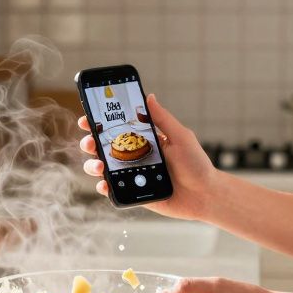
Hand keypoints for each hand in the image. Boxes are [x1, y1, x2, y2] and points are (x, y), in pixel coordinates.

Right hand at [78, 93, 217, 220]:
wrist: (204, 195)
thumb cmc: (197, 164)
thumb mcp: (181, 136)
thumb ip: (163, 119)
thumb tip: (149, 96)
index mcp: (145, 140)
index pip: (117, 128)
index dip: (100, 123)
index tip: (88, 118)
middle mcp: (135, 156)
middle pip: (104, 147)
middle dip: (91, 142)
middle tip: (90, 142)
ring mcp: (132, 175)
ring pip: (104, 168)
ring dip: (93, 165)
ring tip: (98, 165)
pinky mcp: (133, 193)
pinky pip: (112, 189)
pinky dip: (103, 187)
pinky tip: (104, 184)